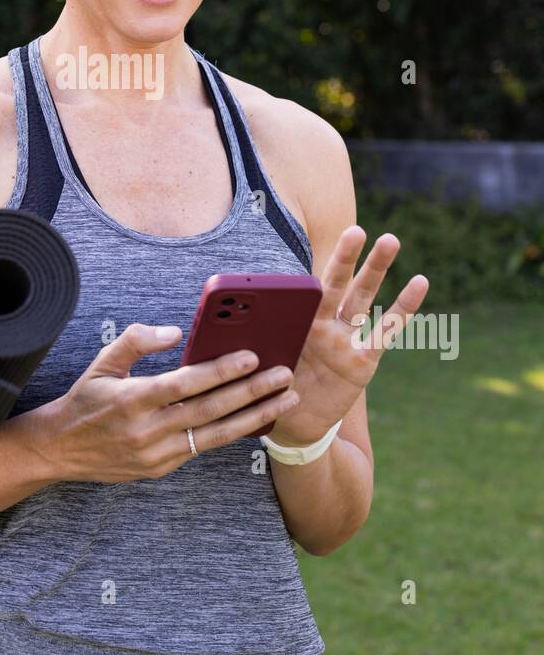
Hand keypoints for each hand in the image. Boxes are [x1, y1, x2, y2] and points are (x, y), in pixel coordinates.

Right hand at [35, 322, 301, 482]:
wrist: (60, 449)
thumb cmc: (86, 399)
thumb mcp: (103, 362)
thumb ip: (137, 340)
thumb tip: (175, 332)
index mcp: (132, 399)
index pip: (185, 383)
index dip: (221, 370)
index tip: (252, 357)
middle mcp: (147, 430)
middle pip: (209, 410)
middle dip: (251, 392)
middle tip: (284, 376)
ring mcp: (156, 454)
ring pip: (214, 435)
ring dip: (254, 417)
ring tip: (285, 400)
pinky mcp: (161, 469)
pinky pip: (202, 448)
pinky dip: (232, 433)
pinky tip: (256, 419)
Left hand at [266, 226, 428, 448]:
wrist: (293, 425)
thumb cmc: (270, 388)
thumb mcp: (259, 364)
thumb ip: (257, 342)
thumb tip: (236, 324)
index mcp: (295, 321)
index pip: (303, 288)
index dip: (305, 272)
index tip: (298, 253)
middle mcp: (323, 324)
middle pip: (337, 283)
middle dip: (346, 256)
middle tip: (356, 229)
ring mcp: (345, 340)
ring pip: (362, 298)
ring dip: (377, 269)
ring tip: (390, 240)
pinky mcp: (363, 361)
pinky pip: (386, 331)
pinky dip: (403, 307)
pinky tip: (419, 282)